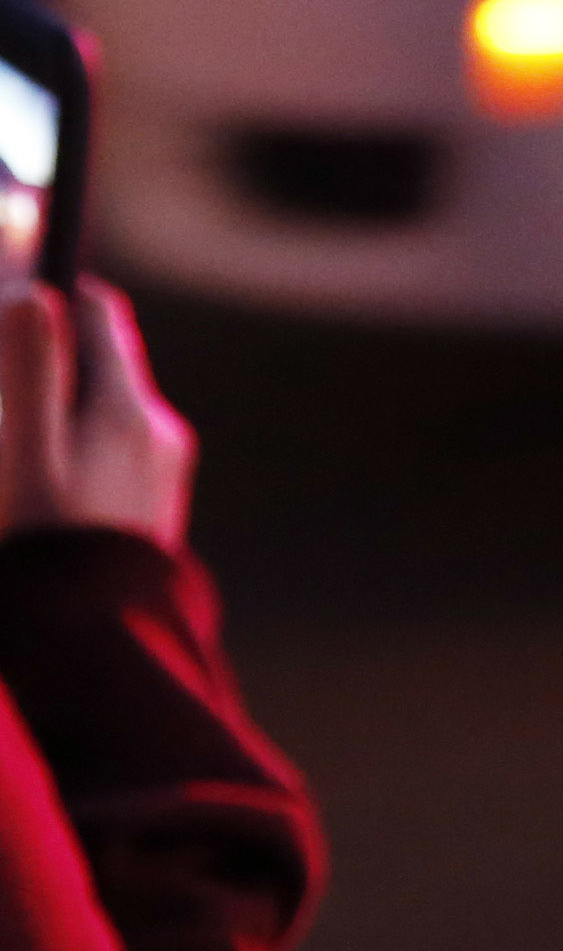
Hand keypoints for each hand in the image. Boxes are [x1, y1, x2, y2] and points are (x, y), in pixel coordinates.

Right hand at [0, 277, 192, 548]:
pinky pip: (104, 466)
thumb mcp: (20, 455)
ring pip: (96, 418)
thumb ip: (29, 370)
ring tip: (16, 462)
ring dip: (51, 420)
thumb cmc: (42, 553)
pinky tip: (35, 503)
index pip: (93, 312)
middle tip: (5, 389)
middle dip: (41, 364)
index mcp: (127, 408)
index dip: (43, 295)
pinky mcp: (149, 520)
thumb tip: (33, 291)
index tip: (8, 301)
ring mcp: (158, 478)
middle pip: (94, 365)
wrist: (100, 658)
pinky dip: (65, 464)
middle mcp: (157, 434)